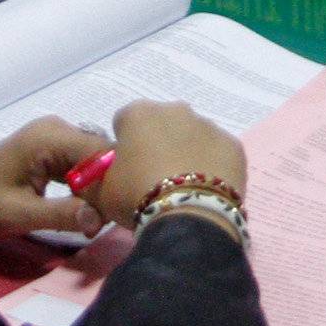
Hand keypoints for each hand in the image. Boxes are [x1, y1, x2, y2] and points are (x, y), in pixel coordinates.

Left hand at [0, 116, 105, 239]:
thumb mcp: (19, 215)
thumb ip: (61, 215)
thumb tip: (99, 221)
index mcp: (52, 137)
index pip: (102, 152)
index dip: (115, 182)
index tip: (117, 214)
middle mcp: (59, 128)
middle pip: (102, 154)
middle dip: (108, 186)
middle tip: (106, 220)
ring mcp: (57, 135)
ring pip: (95, 158)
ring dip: (99, 186)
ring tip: (99, 215)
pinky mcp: (54, 146)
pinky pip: (83, 161)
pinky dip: (87, 183)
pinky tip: (86, 204)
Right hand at [87, 101, 247, 234]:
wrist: (188, 215)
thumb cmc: (136, 196)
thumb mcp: (98, 189)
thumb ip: (92, 173)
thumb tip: (93, 169)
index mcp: (140, 113)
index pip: (124, 121)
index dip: (122, 145)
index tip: (124, 168)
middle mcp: (177, 110)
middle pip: (161, 125)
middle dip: (156, 144)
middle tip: (151, 179)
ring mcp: (209, 125)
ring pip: (192, 136)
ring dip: (185, 153)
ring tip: (180, 188)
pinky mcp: (233, 145)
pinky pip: (216, 153)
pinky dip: (211, 166)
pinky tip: (204, 190)